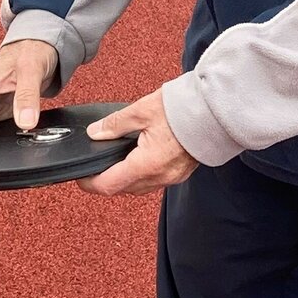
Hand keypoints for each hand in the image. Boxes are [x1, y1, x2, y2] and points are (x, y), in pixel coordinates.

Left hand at [80, 90, 197, 197]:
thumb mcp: (141, 111)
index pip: (109, 185)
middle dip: (107, 181)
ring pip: (140, 187)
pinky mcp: (181, 172)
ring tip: (115, 161)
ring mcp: (173, 177)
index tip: (81, 177)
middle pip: (124, 189)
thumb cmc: (184, 109)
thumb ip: (115, 124)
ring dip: (125, 178)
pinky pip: (155, 180)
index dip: (90, 184)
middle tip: (95, 166)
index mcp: (147, 164)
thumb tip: (96, 133)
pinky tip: (139, 158)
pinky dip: (141, 173)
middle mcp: (160, 176)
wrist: (216, 110)